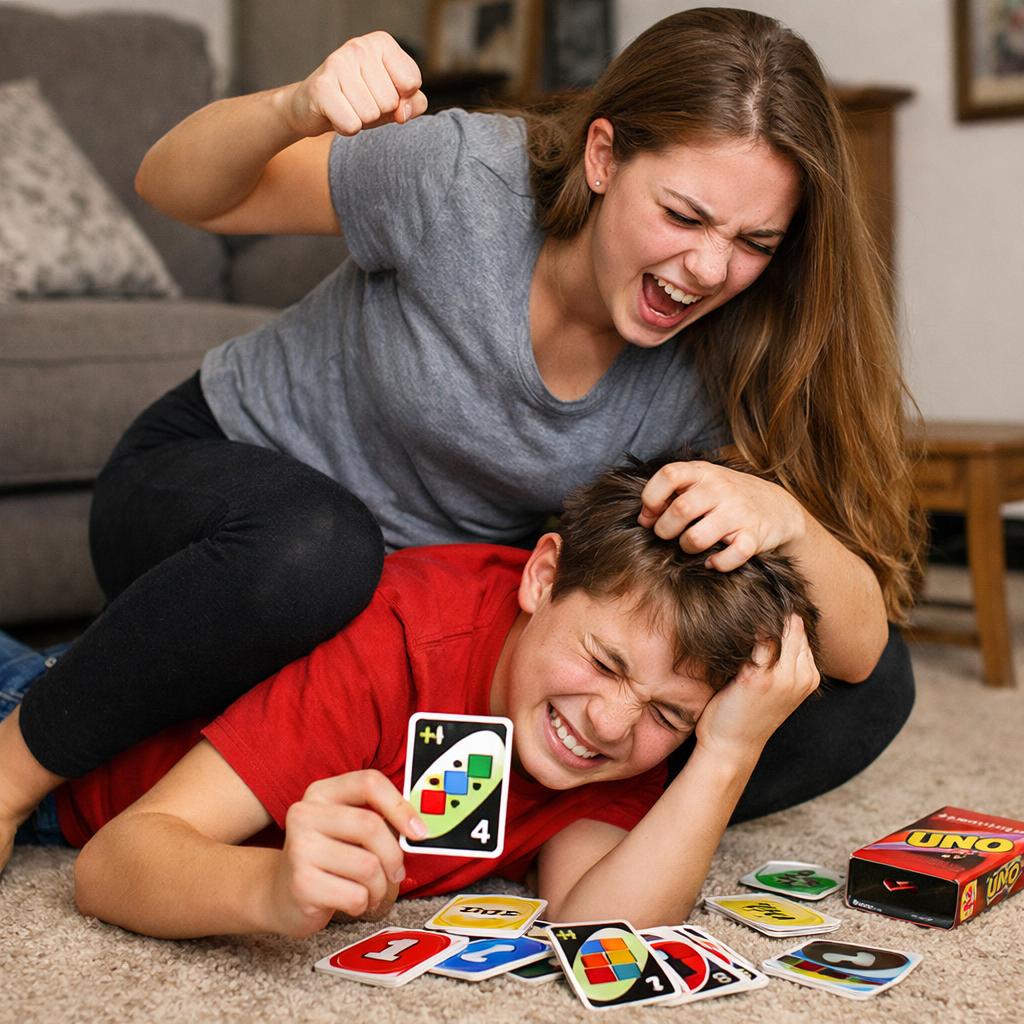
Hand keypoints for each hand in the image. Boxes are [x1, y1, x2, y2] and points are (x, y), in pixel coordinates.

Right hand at [269, 770, 425, 937]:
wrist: (280, 895)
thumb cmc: (328, 859)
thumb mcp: (347, 829)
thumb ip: (378, 820)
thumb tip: (419, 827)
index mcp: (322, 792)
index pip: (369, 783)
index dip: (400, 806)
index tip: (419, 831)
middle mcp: (305, 813)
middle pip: (371, 826)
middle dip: (393, 856)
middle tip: (396, 872)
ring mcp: (299, 848)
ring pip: (367, 866)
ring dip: (380, 887)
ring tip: (371, 891)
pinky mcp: (301, 883)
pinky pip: (355, 895)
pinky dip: (363, 904)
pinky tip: (353, 902)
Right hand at [283, 31, 427, 137]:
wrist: (314, 105)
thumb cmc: (360, 99)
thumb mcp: (395, 99)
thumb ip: (415, 103)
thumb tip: (402, 112)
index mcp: (382, 43)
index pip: (411, 82)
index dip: (401, 99)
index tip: (382, 93)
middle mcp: (360, 46)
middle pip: (390, 101)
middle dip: (379, 111)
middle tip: (361, 102)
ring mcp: (338, 63)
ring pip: (371, 114)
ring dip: (361, 120)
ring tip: (348, 107)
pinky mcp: (322, 87)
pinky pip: (352, 125)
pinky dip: (346, 128)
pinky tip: (336, 114)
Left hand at [637, 460, 805, 570]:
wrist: (778, 507)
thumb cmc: (727, 497)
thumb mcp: (702, 482)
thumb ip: (672, 493)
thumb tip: (643, 518)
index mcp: (702, 472)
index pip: (669, 475)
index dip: (651, 497)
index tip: (651, 514)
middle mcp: (720, 489)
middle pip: (680, 510)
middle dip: (665, 529)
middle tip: (667, 535)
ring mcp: (738, 512)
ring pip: (698, 537)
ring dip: (687, 547)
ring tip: (690, 545)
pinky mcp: (753, 537)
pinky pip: (730, 557)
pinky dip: (717, 564)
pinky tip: (713, 561)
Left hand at [694, 615, 820, 762]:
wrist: (731, 748)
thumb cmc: (745, 712)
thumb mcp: (773, 684)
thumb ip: (779, 657)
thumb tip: (767, 620)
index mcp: (809, 675)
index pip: (800, 627)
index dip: (778, 613)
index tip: (756, 603)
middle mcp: (802, 674)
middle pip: (792, 622)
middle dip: (770, 609)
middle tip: (744, 599)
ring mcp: (783, 676)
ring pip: (779, 625)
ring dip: (757, 615)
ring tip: (734, 609)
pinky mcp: (759, 677)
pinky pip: (757, 637)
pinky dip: (743, 628)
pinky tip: (727, 624)